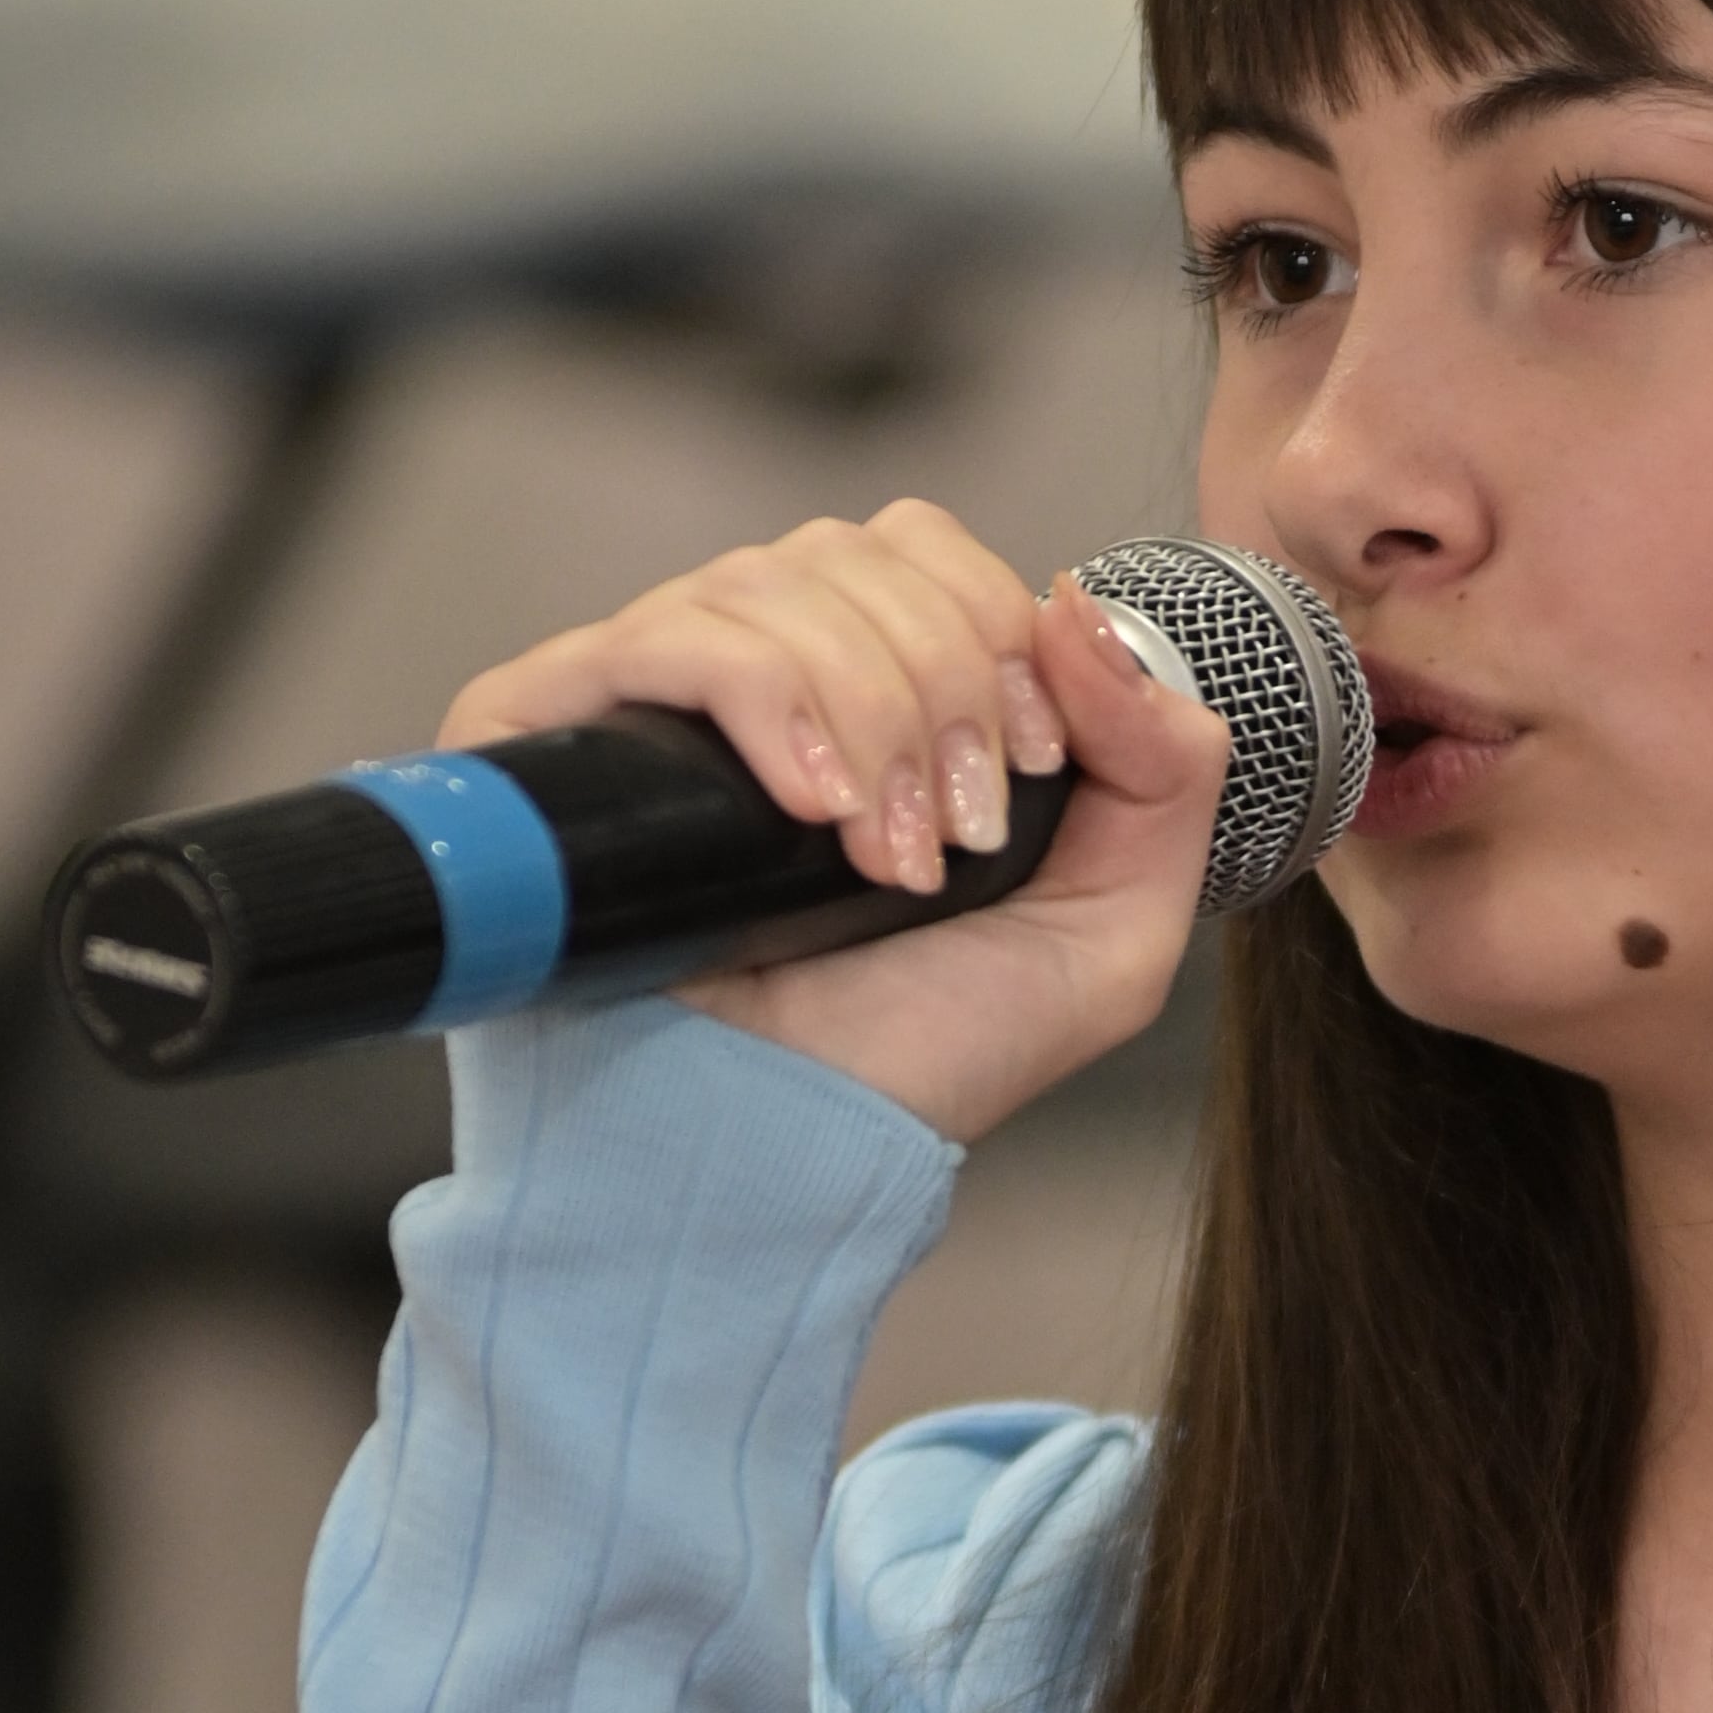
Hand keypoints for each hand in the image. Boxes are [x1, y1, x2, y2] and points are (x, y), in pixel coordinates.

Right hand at [439, 500, 1232, 1146]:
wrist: (775, 1160)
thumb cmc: (910, 1069)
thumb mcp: (1105, 937)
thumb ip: (1162, 771)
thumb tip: (1083, 604)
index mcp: (863, 693)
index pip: (924, 551)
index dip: (995, 633)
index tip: (1023, 774)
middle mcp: (749, 676)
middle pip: (859, 552)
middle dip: (944, 687)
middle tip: (950, 844)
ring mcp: (642, 696)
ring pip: (777, 583)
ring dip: (870, 714)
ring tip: (876, 864)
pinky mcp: (549, 726)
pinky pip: (674, 635)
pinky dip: (771, 703)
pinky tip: (809, 810)